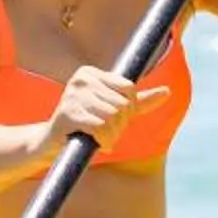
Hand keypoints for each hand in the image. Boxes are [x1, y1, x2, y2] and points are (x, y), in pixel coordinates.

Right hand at [46, 66, 171, 151]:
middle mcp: (81, 79)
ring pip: (113, 117)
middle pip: (122, 104)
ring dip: (111, 135)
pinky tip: (96, 143)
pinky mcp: (67, 114)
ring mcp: (72, 95)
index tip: (113, 119)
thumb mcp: (114, 110)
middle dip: (119, 125)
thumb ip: (140, 101)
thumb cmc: (85, 126)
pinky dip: (103, 140)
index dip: (128, 110)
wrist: (50, 144)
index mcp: (91, 72)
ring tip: (99, 138)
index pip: (130, 89)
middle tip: (104, 132)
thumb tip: (167, 91)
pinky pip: (101, 127)